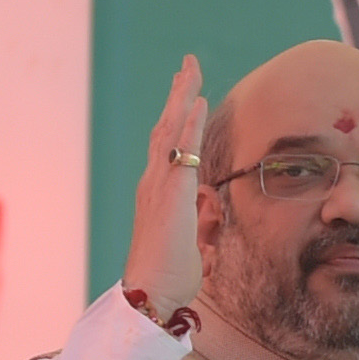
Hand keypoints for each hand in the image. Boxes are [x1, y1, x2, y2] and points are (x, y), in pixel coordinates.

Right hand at [124, 57, 207, 315]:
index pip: (168, 145)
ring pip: (169, 130)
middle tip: (187, 66)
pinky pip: (180, 151)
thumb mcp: (190, 244)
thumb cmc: (170, 275)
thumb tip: (207, 224)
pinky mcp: (170, 196)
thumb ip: (197, 227)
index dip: (178, 117)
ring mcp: (159, 187)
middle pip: (165, 127)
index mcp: (159, 192)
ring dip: (181, 98)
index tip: (189, 93)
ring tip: (190, 71)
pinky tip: (196, 103)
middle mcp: (153, 182)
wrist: (151, 292)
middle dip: (177, 95)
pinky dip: (188, 124)